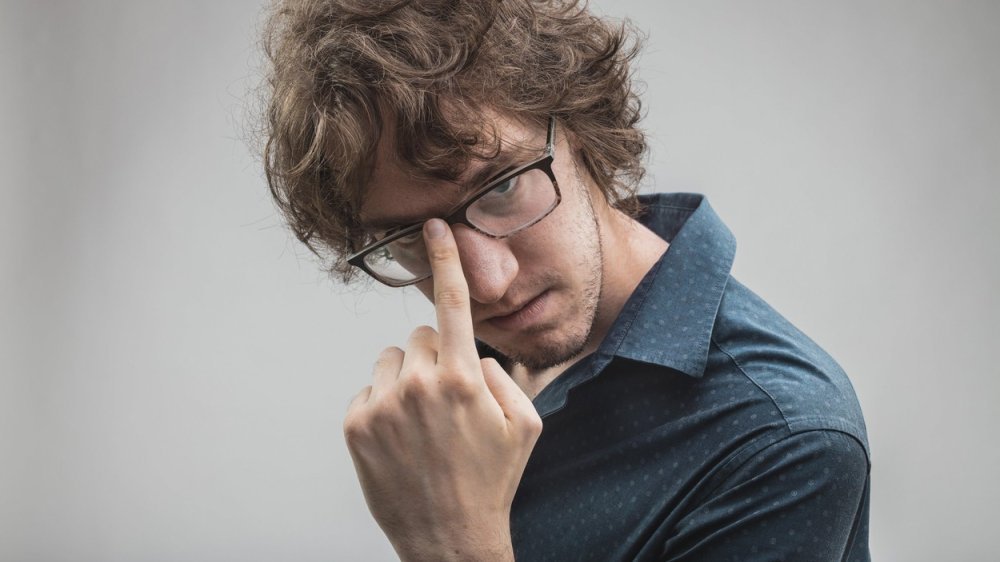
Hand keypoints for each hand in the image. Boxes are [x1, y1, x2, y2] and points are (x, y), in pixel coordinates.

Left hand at [344, 219, 542, 561]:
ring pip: (390, 360)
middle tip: (446, 401)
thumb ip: (505, 376)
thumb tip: (473, 355)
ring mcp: (382, 405)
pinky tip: (401, 439)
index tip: (432, 227)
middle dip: (434, 358)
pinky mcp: (356, 425)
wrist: (448, 536)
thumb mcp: (527, 427)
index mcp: (462, 378)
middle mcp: (418, 385)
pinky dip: (383, 406)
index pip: (452, 303)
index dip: (445, 259)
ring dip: (405, 379)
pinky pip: (369, 390)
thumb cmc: (490, 482)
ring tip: (422, 423)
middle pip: (420, 336)